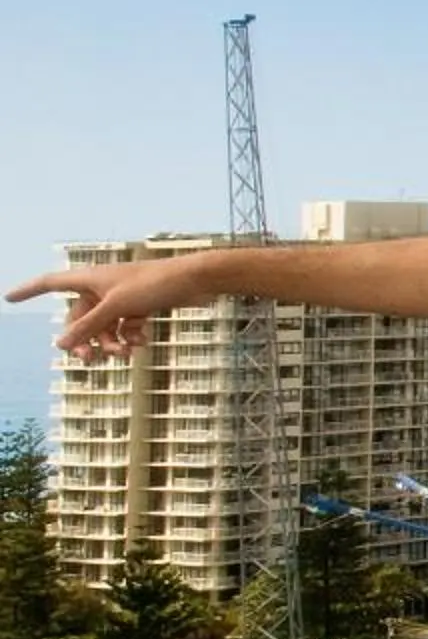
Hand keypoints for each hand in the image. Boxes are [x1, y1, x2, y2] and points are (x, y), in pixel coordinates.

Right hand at [6, 258, 215, 360]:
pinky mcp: (141, 306)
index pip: (50, 283)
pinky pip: (125, 327)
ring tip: (126, 355)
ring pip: (104, 326)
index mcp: (90, 278)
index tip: (9, 298)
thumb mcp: (116, 307)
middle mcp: (103, 287)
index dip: (29, 290)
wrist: (197, 280)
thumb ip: (89, 326)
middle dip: (84, 339)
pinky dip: (130, 338)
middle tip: (90, 360)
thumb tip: (60, 344)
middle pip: (80, 317)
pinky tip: (141, 344)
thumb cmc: (155, 284)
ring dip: (111, 343)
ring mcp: (122, 297)